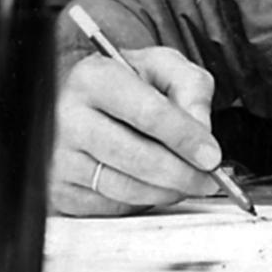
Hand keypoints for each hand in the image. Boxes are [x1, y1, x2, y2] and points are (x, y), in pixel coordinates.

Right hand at [51, 45, 222, 215]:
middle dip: (182, 173)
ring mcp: (60, 157)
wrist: (82, 98)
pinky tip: (153, 185)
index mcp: (93, 78)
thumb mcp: (160, 65)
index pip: (149, 114)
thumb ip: (190, 86)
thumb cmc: (122, 82)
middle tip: (207, 178)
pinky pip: (111, 206)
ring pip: (125, 188)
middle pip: (137, 157)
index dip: (186, 138)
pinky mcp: (60, 189)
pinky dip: (142, 201)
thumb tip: (201, 129)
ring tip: (186, 182)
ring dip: (166, 191)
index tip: (211, 155)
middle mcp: (68, 117)